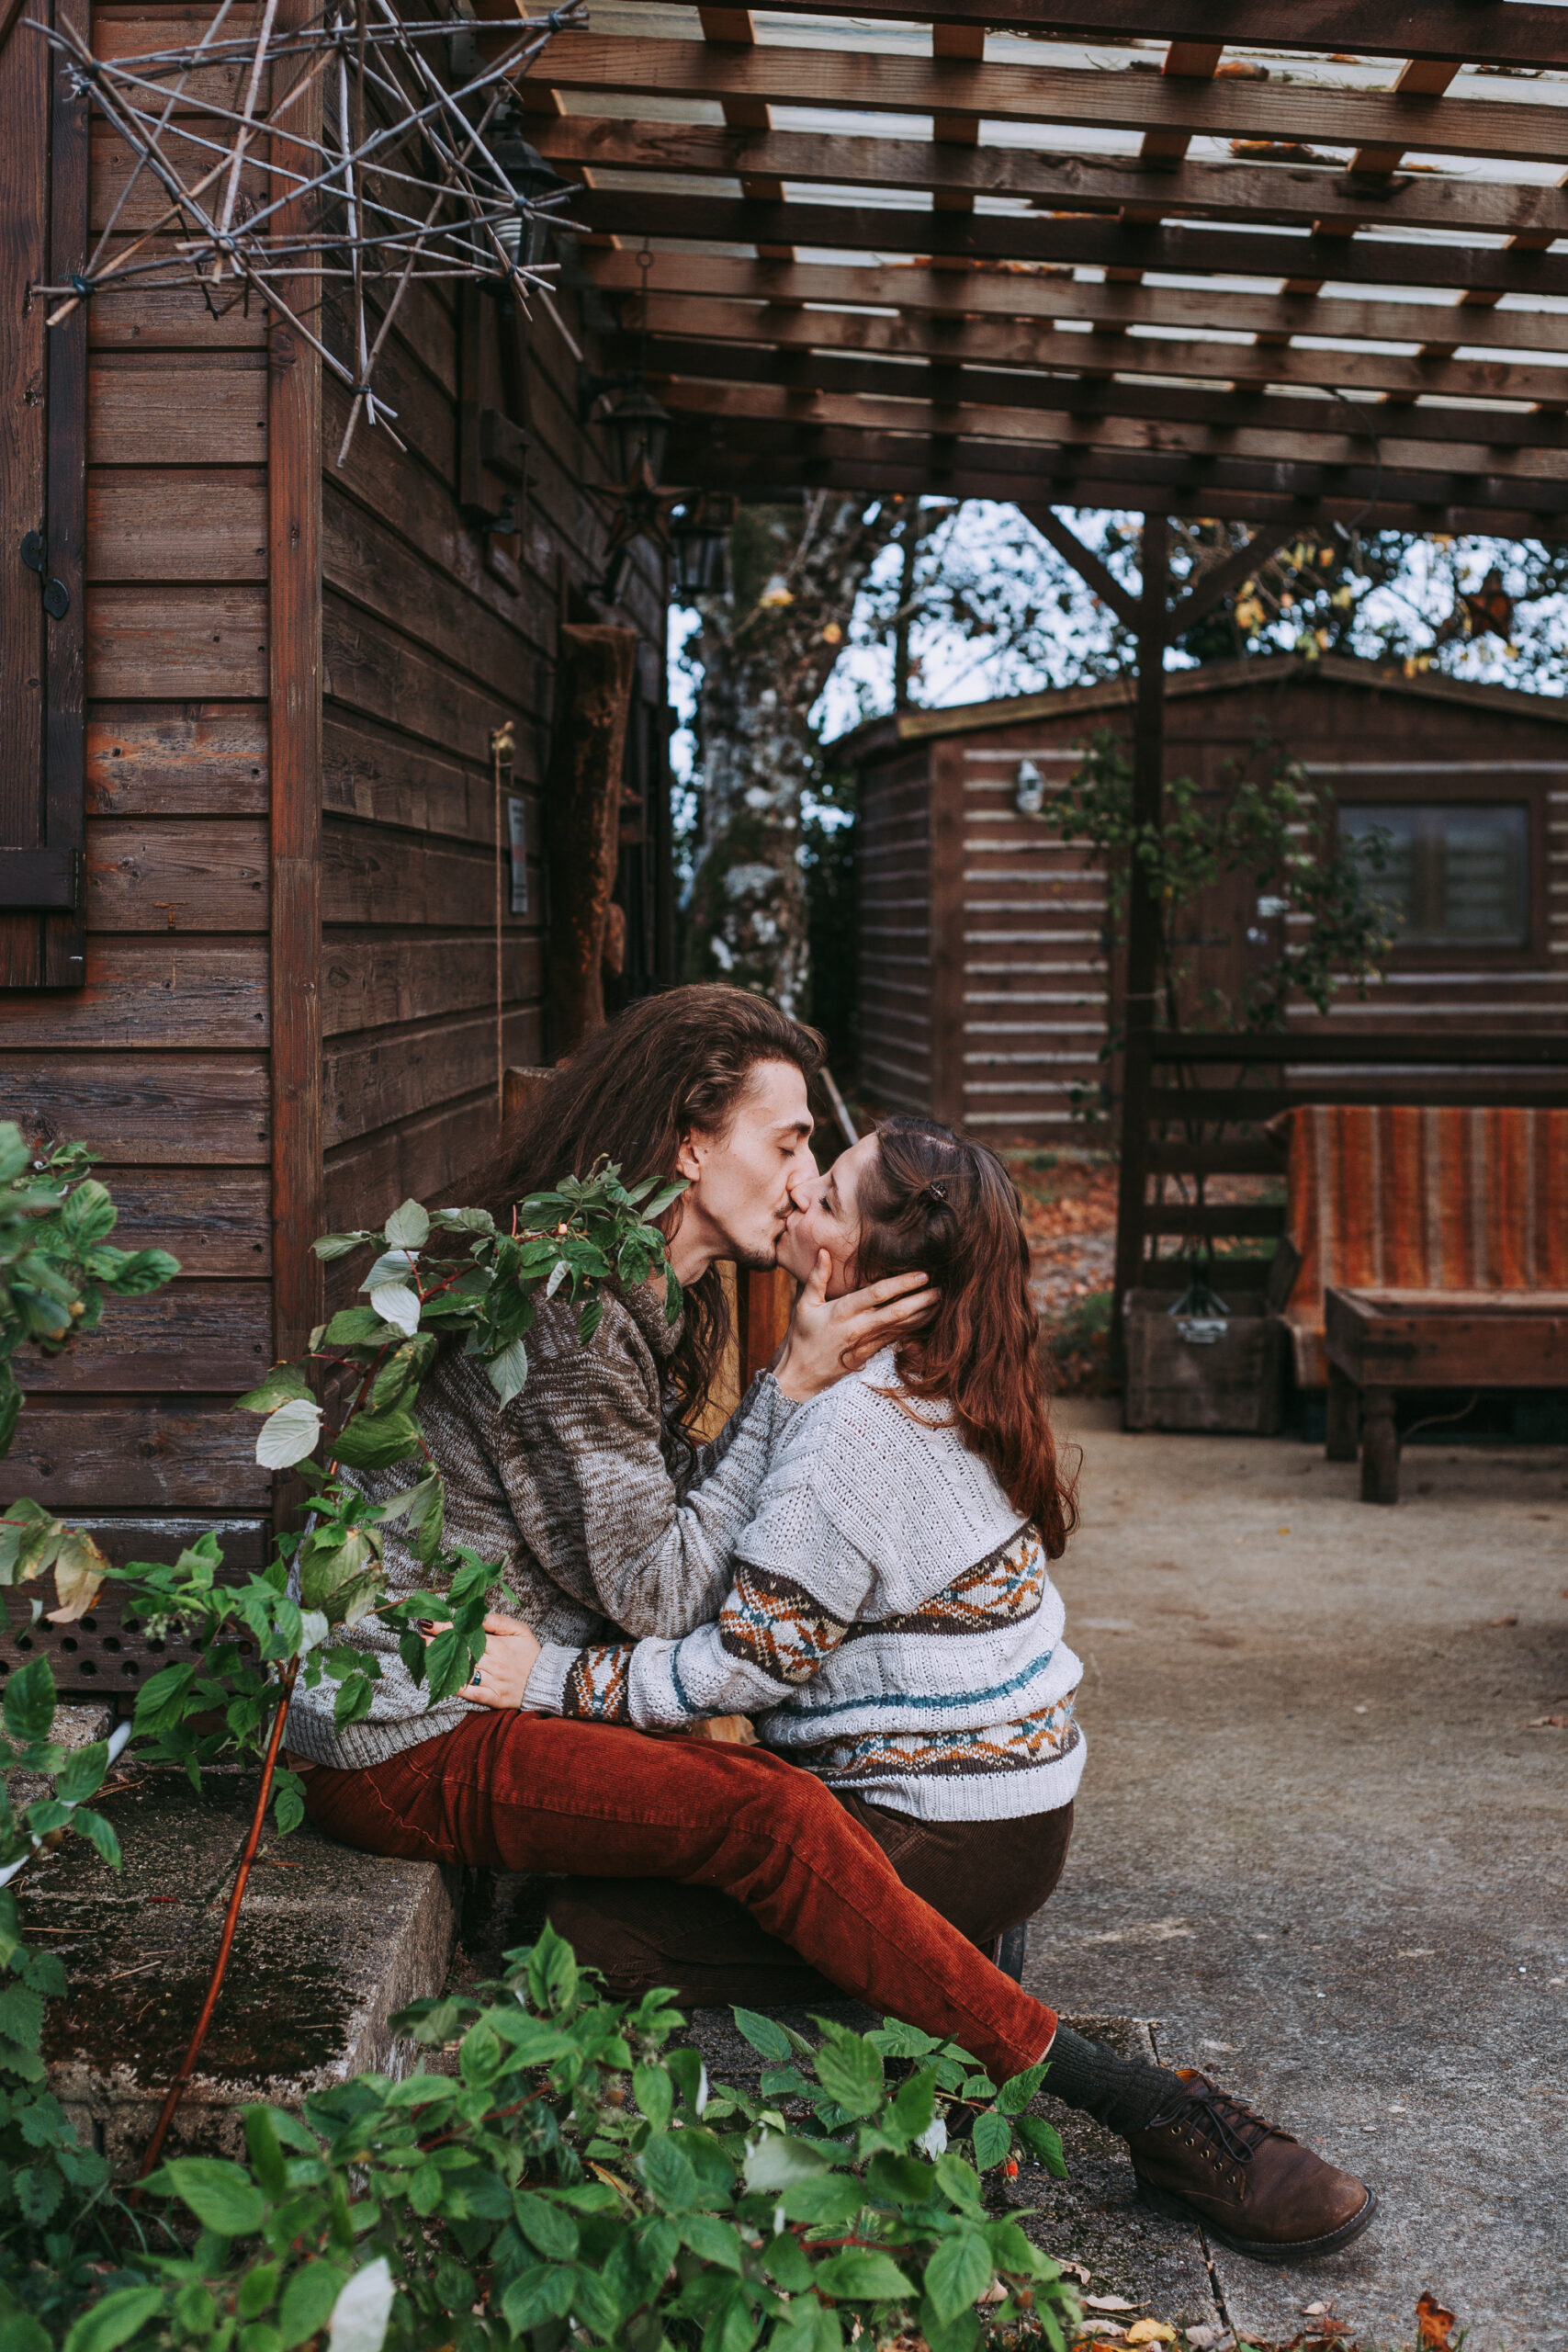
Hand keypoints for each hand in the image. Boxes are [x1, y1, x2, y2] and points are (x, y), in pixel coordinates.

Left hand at [423, 1611, 542, 1710]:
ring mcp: (493, 1682)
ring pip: (463, 1672)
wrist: (548, 1681)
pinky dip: (457, 1689)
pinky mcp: (493, 1698)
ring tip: (426, 1656)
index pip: (467, 1635)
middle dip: (438, 1644)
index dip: (446, 1628)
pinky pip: (471, 1694)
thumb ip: (498, 1622)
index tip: (428, 1622)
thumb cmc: (531, 1653)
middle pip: (461, 1652)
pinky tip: (441, 1681)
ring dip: (443, 1664)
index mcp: (498, 1646)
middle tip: (419, 1637)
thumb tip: (476, 1615)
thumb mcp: (520, 1630)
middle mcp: (493, 1664)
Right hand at [771, 1251, 936, 1400]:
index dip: (901, 1284)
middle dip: (921, 1300)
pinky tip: (926, 1319)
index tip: (921, 1275)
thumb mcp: (804, 1305)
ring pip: (901, 1327)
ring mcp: (866, 1343)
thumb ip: (817, 1278)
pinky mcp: (870, 1354)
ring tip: (941, 1302)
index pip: (877, 1294)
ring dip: (923, 1315)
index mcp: (842, 1312)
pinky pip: (896, 1339)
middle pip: (897, 1312)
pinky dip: (913, 1328)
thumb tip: (824, 1251)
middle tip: (941, 1288)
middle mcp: (858, 1328)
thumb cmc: (801, 1337)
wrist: (800, 1376)